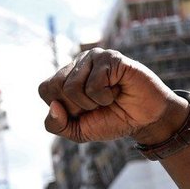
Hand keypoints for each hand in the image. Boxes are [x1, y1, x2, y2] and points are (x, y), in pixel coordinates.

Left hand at [38, 48, 187, 144]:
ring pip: (72, 87)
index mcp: (65, 77)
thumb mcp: (77, 131)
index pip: (44, 89)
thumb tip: (53, 106)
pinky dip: (105, 97)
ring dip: (92, 102)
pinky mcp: (110, 58)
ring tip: (107, 97)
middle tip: (96, 105)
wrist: (144, 120)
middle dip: (76, 106)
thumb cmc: (111, 120)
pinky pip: (93, 85)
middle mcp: (77, 63)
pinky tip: (117, 90)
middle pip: (56, 87)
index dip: (62, 108)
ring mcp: (94, 57)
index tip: (81, 111)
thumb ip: (56, 125)